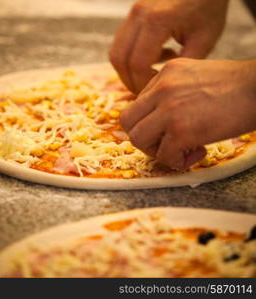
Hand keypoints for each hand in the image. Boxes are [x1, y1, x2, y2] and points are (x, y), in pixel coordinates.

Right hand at [110, 0, 228, 92]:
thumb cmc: (208, 8)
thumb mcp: (203, 41)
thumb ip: (181, 67)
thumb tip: (161, 88)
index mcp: (157, 21)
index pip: (137, 64)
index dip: (142, 83)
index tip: (154, 92)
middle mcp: (139, 14)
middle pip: (119, 59)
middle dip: (129, 81)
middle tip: (146, 90)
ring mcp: (132, 12)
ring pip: (116, 52)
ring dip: (128, 70)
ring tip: (150, 74)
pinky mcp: (132, 14)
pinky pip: (121, 43)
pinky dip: (131, 58)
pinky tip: (153, 58)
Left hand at [120, 58, 255, 169]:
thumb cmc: (233, 86)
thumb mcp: (193, 78)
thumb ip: (170, 93)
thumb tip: (157, 119)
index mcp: (163, 74)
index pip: (136, 106)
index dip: (148, 124)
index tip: (166, 131)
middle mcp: (161, 88)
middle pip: (128, 122)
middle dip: (145, 139)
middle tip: (166, 144)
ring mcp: (169, 108)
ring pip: (138, 139)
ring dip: (157, 151)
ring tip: (182, 149)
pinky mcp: (181, 129)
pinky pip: (163, 156)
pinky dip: (177, 161)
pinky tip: (197, 152)